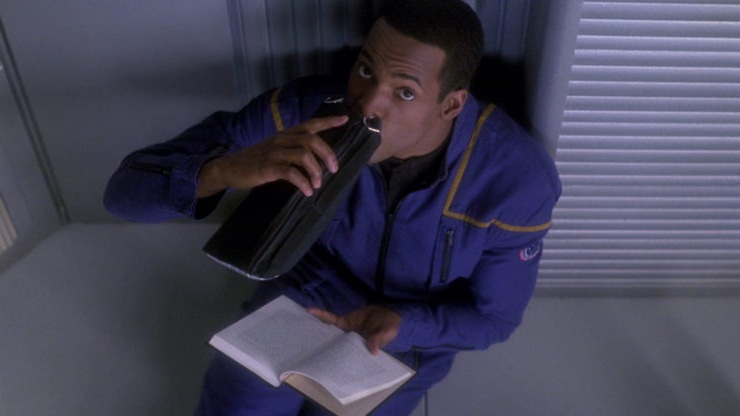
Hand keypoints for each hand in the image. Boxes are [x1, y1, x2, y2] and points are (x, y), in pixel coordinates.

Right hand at [197, 115, 347, 197]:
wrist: (230, 168)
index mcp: (286, 134)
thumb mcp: (276, 149)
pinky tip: (306, 191)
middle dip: (328, 154)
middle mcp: (282, 139)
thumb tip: (317, 160)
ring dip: (316, 171)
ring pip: (304, 155)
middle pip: (312, 140)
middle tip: (334, 169)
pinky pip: (291, 173)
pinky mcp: (268, 167)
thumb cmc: (256, 160)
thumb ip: (294, 150)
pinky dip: (302, 183)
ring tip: (317, 184)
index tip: (346, 119)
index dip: (329, 121)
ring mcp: (275, 152)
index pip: (311, 124)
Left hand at [308, 305, 400, 354]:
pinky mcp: (344, 322)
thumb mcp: (388, 332)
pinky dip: (322, 315)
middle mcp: (349, 344)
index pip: (343, 355)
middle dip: (319, 347)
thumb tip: (373, 351)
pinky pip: (331, 319)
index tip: (321, 360)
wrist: (388, 312)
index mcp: (359, 349)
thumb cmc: (389, 326)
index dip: (333, 358)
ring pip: (329, 333)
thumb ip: (379, 339)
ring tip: (300, 329)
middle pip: (331, 347)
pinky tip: (311, 311)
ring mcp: (345, 333)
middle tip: (303, 348)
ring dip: (317, 330)